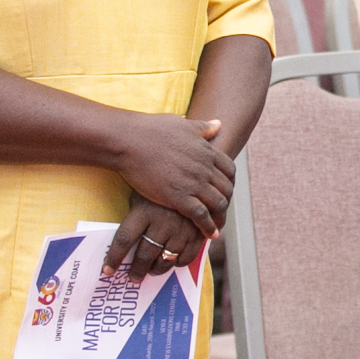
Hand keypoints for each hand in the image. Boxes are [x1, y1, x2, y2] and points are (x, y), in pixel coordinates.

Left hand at [104, 194, 208, 279]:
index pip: (124, 239)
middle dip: (137, 270)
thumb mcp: (141, 195)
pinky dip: (178, 263)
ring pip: (166, 259)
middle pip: (145, 254)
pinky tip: (172, 262)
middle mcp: (162, 222)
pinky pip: (186, 257)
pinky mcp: (197, 231)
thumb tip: (122, 244)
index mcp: (144, 211)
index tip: (108, 271)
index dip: (114, 258)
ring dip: (158, 269)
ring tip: (152, 271)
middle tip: (134, 277)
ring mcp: (181, 228)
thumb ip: (134, 216)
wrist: (192, 173)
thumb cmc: (158, 186)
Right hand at [107, 112, 232, 243]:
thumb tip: (219, 124)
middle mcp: (205, 168)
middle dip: (226, 201)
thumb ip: (202, 128)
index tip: (225, 190)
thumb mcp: (182, 124)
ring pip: (218, 204)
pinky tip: (209, 234)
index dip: (229, 182)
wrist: (130, 141)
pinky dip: (208, 227)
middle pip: (226, 189)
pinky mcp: (179, 197)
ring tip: (217, 226)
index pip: (229, 170)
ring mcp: (194, 183)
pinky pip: (201, 216)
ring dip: (220, 217)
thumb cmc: (151, 130)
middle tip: (221, 212)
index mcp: (207, 151)